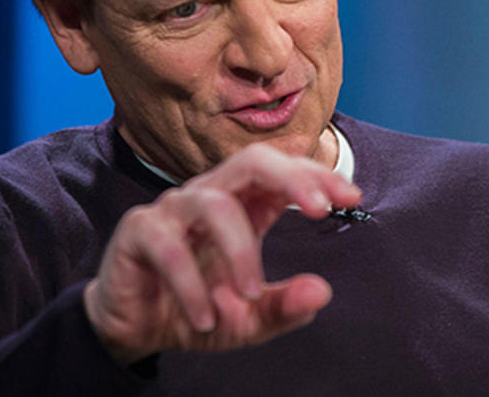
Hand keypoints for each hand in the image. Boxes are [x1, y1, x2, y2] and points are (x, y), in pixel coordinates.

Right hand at [83, 143, 361, 364]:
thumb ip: (284, 306)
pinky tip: (205, 317)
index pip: (284, 172)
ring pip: (215, 204)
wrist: (136, 327)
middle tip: (320, 209)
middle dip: (291, 178)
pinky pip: (169, 246)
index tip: (352, 197)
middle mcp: (211, 195)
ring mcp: (174, 209)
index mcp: (245, 204)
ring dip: (241, 251)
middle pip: (252, 161)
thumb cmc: (198, 307)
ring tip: (250, 293)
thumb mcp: (250, 318)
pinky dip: (191, 285)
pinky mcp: (139, 231)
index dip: (317, 177)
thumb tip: (322, 292)